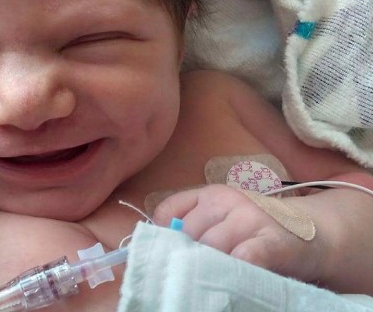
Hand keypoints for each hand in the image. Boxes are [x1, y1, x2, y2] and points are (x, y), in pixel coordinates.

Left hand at [152, 184, 324, 283]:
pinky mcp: (273, 241)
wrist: (313, 232)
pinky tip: (232, 277)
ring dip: (207, 266)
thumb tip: (161, 246)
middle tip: (188, 274)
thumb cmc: (256, 230)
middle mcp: (228, 201)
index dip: (162, 237)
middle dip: (186, 255)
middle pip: (187, 233)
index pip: (168, 212)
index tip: (165, 255)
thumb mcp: (223, 218)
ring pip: (211, 246)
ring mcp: (251, 219)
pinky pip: (245, 256)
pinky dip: (234, 268)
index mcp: (210, 194)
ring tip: (208, 280)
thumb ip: (194, 225)